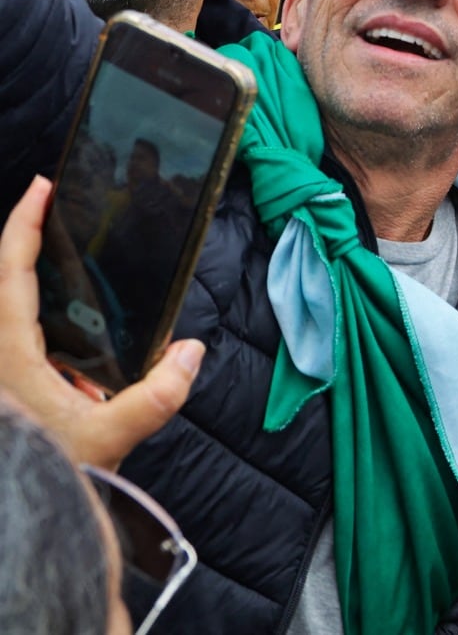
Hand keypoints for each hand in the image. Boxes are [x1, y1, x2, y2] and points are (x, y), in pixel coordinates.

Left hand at [0, 176, 204, 469]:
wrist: (16, 517)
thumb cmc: (46, 472)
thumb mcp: (106, 436)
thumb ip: (156, 396)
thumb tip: (191, 353)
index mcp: (10, 353)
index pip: (9, 271)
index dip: (23, 224)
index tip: (42, 188)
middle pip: (4, 281)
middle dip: (27, 241)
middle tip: (56, 210)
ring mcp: (2, 370)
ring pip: (9, 310)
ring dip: (35, 284)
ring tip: (72, 268)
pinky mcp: (11, 388)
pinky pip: (20, 339)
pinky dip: (42, 323)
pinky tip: (76, 344)